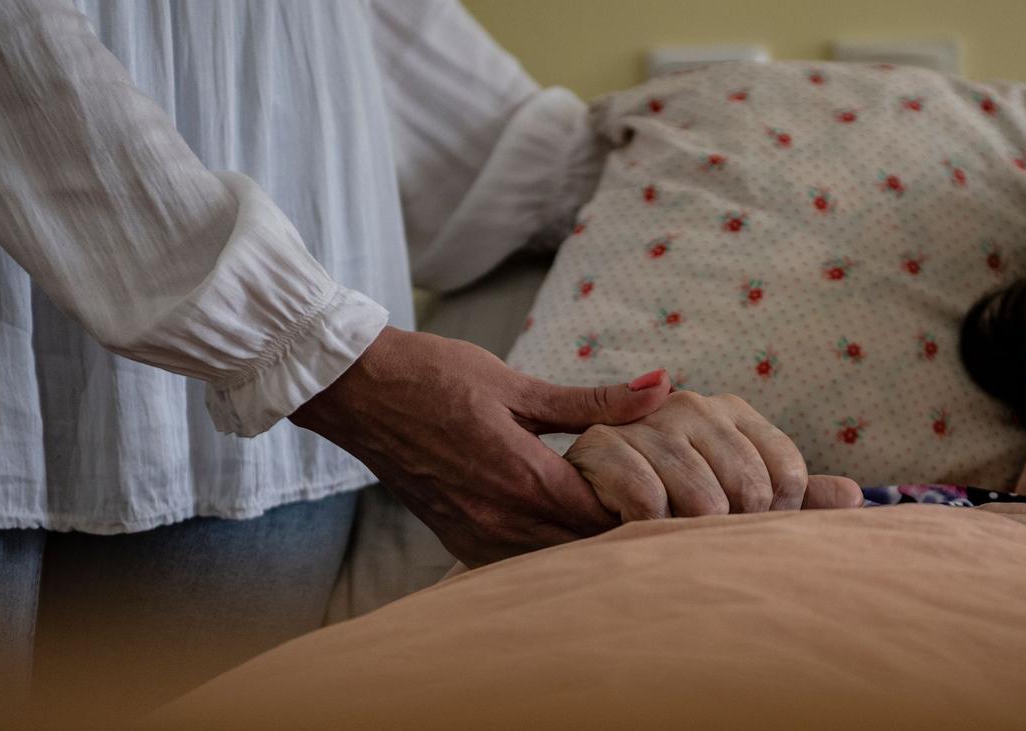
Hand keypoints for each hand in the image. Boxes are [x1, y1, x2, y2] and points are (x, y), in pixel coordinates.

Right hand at [290, 327, 671, 566]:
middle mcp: (499, 519)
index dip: (644, 507)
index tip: (667, 490)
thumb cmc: (434, 376)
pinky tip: (559, 524)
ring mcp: (474, 535)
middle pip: (584, 550)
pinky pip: (516, 561)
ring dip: (582, 544)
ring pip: (551, 561)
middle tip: (651, 505)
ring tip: (608, 514)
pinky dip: (545, 548)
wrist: (357, 391)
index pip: (606, 517)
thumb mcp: (517, 383)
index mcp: (522, 478)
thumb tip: (664, 385)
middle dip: (620, 532)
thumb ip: (592, 399)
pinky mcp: (456, 539)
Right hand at [565, 391, 861, 520]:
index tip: (746, 530)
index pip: (787, 473)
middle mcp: (692, 405)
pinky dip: (650, 531)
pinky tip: (637, 528)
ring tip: (669, 535)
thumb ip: (793, 497)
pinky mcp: (603, 444)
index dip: (775, 516)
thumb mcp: (734, 499)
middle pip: (749, 490)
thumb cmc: (666, 506)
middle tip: (699, 539)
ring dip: (689, 535)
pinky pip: (651, 505)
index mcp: (729, 412)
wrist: (580, 508)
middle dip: (731, 531)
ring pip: (704, 502)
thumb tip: (854, 496)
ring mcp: (647, 422)